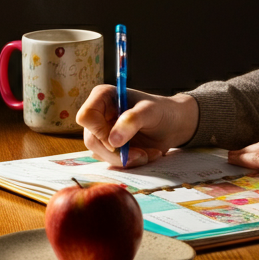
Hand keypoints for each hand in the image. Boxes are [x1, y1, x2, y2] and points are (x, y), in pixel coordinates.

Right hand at [76, 85, 198, 168]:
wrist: (173, 125)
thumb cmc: (161, 111)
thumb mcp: (150, 111)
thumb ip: (131, 121)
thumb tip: (112, 140)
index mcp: (102, 97)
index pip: (86, 116)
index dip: (99, 131)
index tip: (118, 141)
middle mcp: (98, 114)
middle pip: (92, 140)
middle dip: (117, 153)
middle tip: (142, 154)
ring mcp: (102, 132)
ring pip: (101, 154)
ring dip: (126, 159)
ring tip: (149, 154)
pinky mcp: (109, 147)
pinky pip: (111, 161)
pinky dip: (130, 162)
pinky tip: (146, 154)